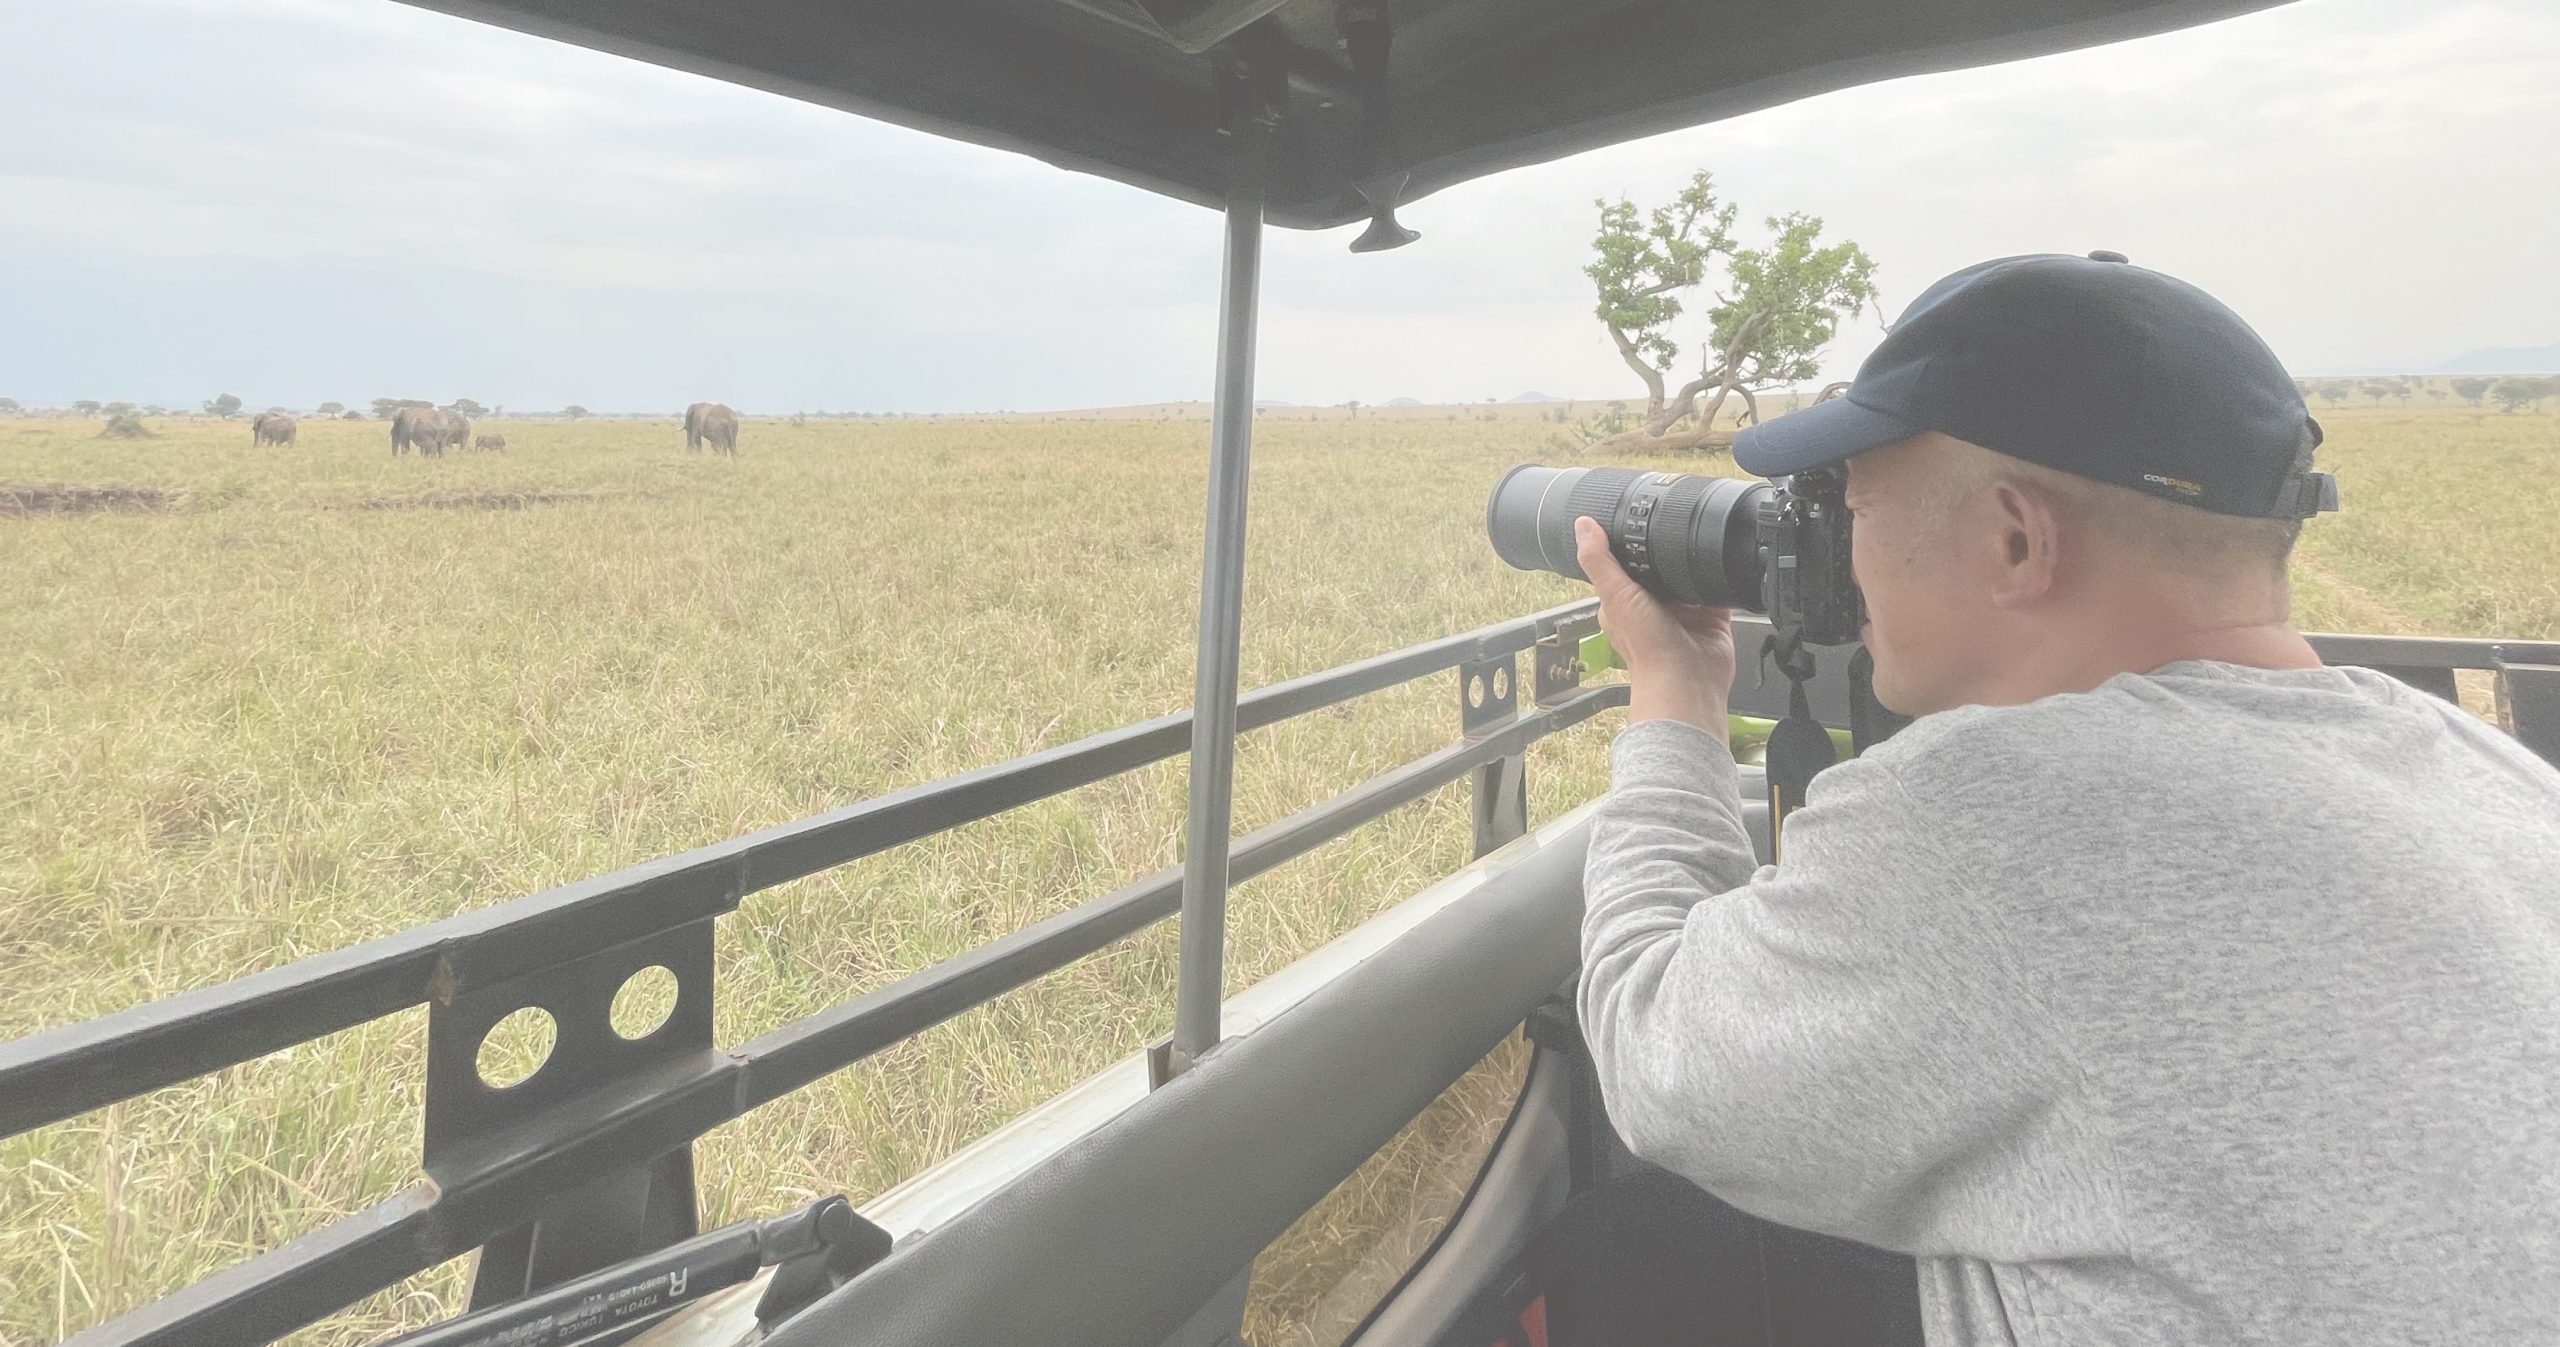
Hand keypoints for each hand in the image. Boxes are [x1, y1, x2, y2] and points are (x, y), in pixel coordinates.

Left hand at [1575, 516, 1735, 735]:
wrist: (1687, 680)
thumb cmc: (1647, 648)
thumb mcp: (1615, 596)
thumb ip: (1599, 561)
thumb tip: (1583, 525)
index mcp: (1625, 602)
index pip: (1625, 564)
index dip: (1629, 544)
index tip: (1637, 516)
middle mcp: (1654, 606)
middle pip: (1660, 568)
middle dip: (1666, 549)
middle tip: (1674, 520)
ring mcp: (1685, 611)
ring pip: (1689, 575)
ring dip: (1694, 561)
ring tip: (1698, 535)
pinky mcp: (1712, 616)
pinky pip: (1718, 589)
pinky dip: (1721, 576)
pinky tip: (1721, 560)